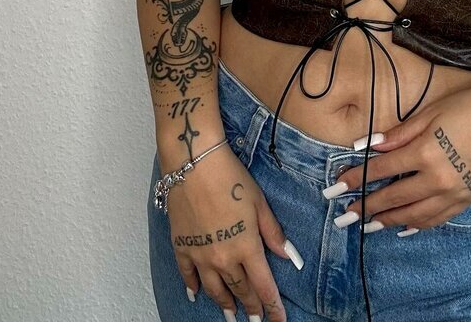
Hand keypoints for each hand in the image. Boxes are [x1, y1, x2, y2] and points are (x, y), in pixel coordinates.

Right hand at [165, 143, 301, 319]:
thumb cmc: (231, 177)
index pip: (263, 286)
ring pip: (214, 288)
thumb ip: (273, 232)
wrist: (195, 164)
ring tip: (230, 315)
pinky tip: (196, 294)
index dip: (272, 305)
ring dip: (224, 304)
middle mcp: (223, 257)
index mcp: (246, 246)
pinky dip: (193, 287)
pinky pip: (188, 275)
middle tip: (256, 320)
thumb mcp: (259, 202)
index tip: (278, 319)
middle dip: (250, 307)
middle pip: (239, 289)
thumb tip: (288, 256)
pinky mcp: (181, 247)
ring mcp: (200, 254)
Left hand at [337, 83, 470, 230]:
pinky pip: (437, 219)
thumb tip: (368, 145)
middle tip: (344, 215)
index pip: (382, 169)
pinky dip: (417, 225)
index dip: (357, 178)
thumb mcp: (431, 112)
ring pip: (414, 215)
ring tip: (366, 226)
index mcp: (425, 152)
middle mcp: (438, 178)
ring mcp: (455, 193)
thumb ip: (399, 133)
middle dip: (366, 207)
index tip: (337, 185)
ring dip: (387, 221)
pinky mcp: (468, 199)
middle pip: (394, 197)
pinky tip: (403, 228)